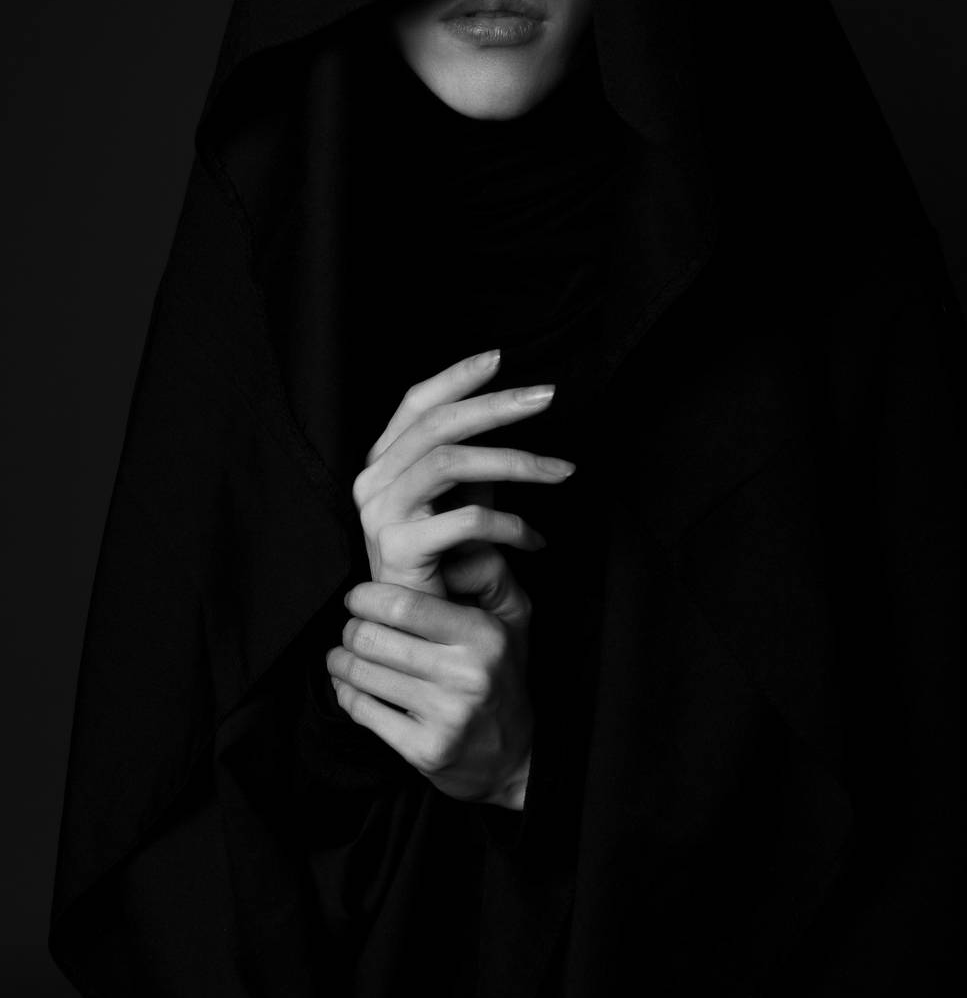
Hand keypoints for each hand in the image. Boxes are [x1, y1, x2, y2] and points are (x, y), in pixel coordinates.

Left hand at [327, 560, 533, 809]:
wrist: (517, 758)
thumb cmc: (505, 675)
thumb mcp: (514, 618)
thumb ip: (488, 573)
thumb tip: (449, 548)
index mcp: (484, 636)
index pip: (404, 604)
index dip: (367, 596)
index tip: (357, 597)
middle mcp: (466, 675)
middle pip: (374, 638)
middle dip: (351, 630)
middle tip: (352, 629)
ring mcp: (445, 716)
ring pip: (362, 674)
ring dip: (341, 661)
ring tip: (343, 655)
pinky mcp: (425, 750)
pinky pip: (363, 712)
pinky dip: (346, 694)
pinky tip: (349, 686)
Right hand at [352, 348, 574, 596]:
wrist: (422, 639)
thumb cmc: (446, 570)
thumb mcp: (463, 502)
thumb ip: (475, 462)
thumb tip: (509, 407)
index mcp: (383, 463)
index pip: (416, 404)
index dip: (456, 377)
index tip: (501, 358)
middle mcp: (372, 481)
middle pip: (437, 424)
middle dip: (498, 405)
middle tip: (548, 396)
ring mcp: (379, 514)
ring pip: (451, 462)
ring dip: (517, 460)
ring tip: (562, 470)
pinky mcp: (397, 549)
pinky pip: (466, 521)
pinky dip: (513, 527)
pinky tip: (538, 541)